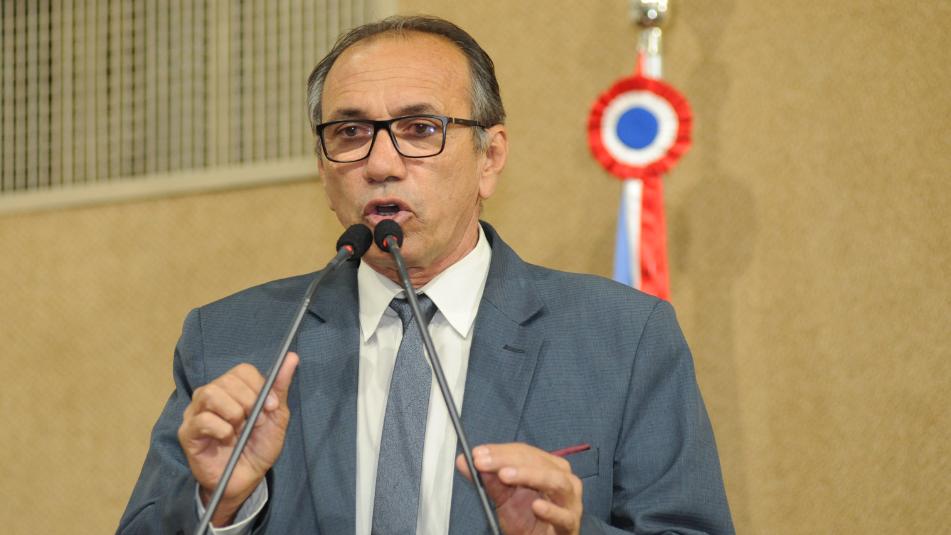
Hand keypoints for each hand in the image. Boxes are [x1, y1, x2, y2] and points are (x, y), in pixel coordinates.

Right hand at [178, 352, 298, 525]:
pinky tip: (227, 439)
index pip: (242, 370)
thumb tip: (292, 357)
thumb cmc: (258, 447)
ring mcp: (196, 412)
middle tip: (255, 422)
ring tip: (239, 429)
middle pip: (226, 380)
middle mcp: (211, 395)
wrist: (246, 479)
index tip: (271, 407)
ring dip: (233, 412)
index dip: (259, 386)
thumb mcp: (276, 417)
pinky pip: (202, 419)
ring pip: (211, 394)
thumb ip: (279, 387)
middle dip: (248, 401)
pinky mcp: (187, 432)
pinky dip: (221, 429)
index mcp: (232, 389)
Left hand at [456, 443, 582, 534]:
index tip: (477, 453)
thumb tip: (464, 460)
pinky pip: (564, 516)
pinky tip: (537, 506)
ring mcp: (570, 501)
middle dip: (508, 460)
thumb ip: (487, 480)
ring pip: (556, 481)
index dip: (500, 451)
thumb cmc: (529, 519)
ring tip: (505, 475)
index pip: (525, 452)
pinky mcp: (570, 524)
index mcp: (549, 467)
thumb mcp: (504, 499)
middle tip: (483, 463)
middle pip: (538, 462)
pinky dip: (551, 510)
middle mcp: (563, 479)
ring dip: (529, 476)